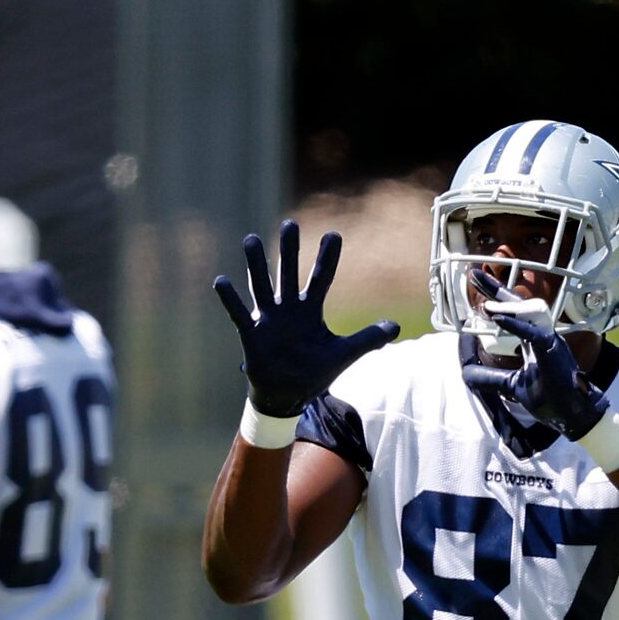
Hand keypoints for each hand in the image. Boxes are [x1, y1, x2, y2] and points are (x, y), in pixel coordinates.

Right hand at [213, 220, 399, 417]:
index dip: (327, 258)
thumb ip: (368, 339)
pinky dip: (230, 299)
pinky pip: (238, 313)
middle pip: (288, 273)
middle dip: (288, 250)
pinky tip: (221, 280)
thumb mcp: (344, 354)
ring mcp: (268, 320)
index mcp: (310, 310)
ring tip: (250, 240)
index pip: (321, 278)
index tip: (333, 235)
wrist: (287, 395)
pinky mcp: (251, 334)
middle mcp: (288, 309)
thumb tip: (397, 327)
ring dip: (255, 265)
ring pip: (261, 286)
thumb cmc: (314, 373)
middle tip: (289, 224)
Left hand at [461, 269, 608, 438]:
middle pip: (517, 305)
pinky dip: (514, 324)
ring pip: (525, 315)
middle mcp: (541, 335)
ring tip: (482, 301)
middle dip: (495, 289)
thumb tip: (465, 374)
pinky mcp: (552, 350)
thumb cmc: (550, 397)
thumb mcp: (511, 386)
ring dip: (503, 306)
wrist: (571, 415)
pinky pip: (531, 333)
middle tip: (474, 273)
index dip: (494, 300)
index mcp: (532, 340)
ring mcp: (549, 340)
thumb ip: (490, 378)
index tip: (475, 283)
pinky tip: (496, 317)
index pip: (511, 314)